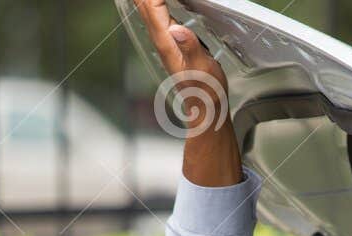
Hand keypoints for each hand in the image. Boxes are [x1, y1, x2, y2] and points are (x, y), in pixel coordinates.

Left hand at [132, 0, 242, 185]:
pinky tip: (154, 1)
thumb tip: (177, 30)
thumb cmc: (206, 92)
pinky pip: (156, 16)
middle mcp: (162, 40)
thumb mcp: (203, 68)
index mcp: (167, 41)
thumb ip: (190, 47)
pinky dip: (153, 4)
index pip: (152, 5)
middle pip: (144, 6)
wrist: (206, 109)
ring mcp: (165, 42)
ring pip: (148, 10)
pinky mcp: (171, 43)